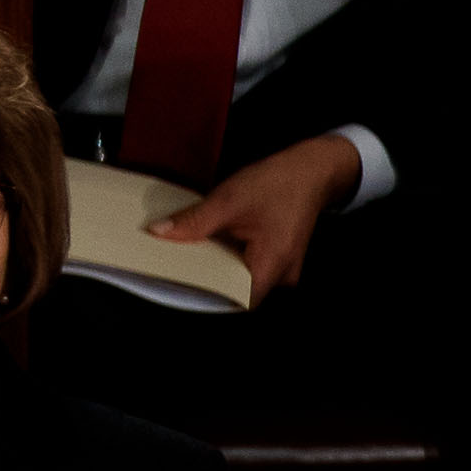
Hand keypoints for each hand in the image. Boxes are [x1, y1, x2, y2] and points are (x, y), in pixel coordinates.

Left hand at [149, 131, 361, 295]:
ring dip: (217, 264)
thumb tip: (160, 233)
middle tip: (175, 264)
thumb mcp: (228, 200)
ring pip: (241, 276)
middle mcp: (282, 276)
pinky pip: (249, 264)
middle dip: (206, 277)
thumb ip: (194, 221)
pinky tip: (210, 240)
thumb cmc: (277, 184)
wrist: (310, 171)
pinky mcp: (278, 257)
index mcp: (272, 267)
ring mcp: (282, 268)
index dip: (205, 295)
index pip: (235, 299)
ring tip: (189, 250)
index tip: (177, 284)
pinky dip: (228, 254)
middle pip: (236, 289)